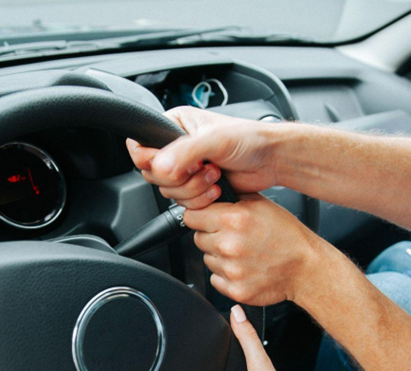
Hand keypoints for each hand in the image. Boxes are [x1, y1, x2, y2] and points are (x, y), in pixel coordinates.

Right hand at [126, 106, 280, 208]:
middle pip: (153, 175)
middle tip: (203, 168)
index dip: (153, 161)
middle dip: (180, 178)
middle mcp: (175, 147)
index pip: (140, 147)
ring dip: (193, 190)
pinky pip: (182, 204)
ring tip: (215, 176)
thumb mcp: (214, 140)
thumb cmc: (249, 140)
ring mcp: (185, 169)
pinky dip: (200, 201)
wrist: (270, 160)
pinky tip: (217, 189)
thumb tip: (159, 167)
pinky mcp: (195, 187)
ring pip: (168, 192)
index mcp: (173, 125)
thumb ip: (184, 152)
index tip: (176, 163)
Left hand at [186, 193, 319, 304]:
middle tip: (234, 237)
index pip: (191, 217)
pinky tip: (244, 268)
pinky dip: (226, 275)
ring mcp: (231, 270)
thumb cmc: (288, 235)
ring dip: (220, 256)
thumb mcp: (261, 203)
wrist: (306, 268)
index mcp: (233, 219)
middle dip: (212, 236)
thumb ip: (231, 198)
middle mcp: (229, 245)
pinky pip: (215, 279)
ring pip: (207, 259)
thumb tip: (208, 195)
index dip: (200, 217)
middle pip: (198, 239)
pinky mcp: (235, 289)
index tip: (206, 219)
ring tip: (243, 253)